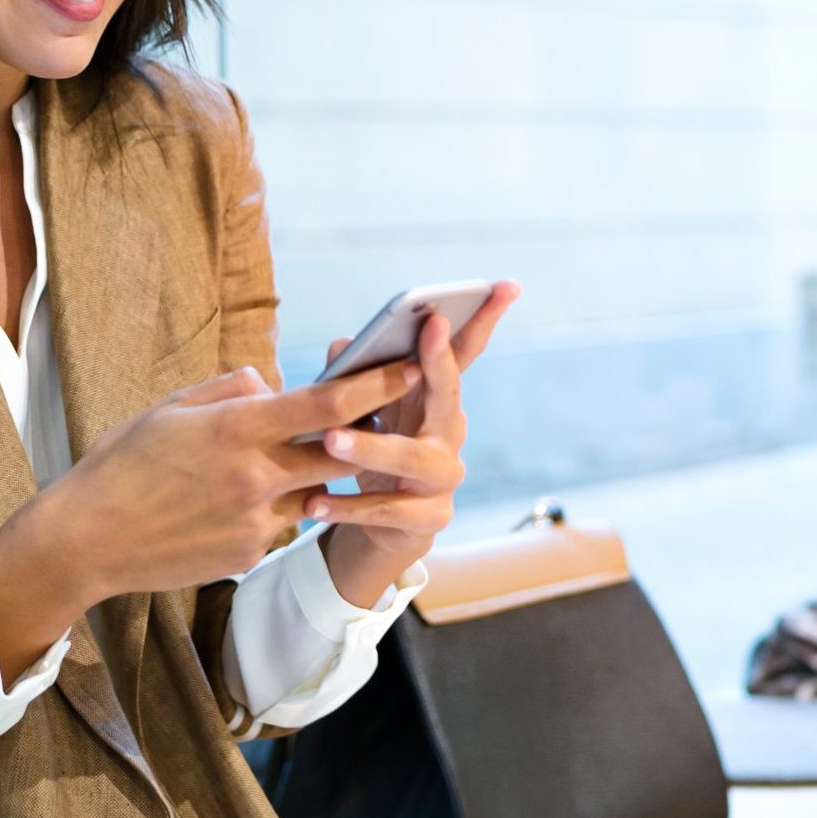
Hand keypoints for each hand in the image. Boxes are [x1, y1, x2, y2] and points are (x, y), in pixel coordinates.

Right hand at [31, 356, 422, 604]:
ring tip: (302, 461)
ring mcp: (255, 522)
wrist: (86, 539)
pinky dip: (276, 509)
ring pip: (315, 494)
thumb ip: (229, 389)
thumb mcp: (170, 408)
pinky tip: (235, 505)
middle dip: (373, 434)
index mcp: (235, 429)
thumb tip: (272, 384)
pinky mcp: (248, 554)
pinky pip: (280, 525)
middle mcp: (255, 476)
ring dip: (318, 477)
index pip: (327, 404)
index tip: (411, 364)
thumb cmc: (121, 463)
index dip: (376, 384)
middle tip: (394, 415)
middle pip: (342, 452)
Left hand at [306, 280, 519, 568]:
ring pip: (413, 457)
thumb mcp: (358, 412)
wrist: (376, 531)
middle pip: (449, 394)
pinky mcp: (429, 519)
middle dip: (439, 359)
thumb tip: (342, 344)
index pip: (463, 354)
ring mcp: (444, 478)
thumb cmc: (370, 455)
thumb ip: (350, 378)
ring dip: (372, 446)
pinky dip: (348, 506)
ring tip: (331, 440)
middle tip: (429, 326)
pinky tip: (314, 503)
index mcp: (435, 400)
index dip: (483, 320)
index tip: (502, 286)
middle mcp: (449, 433)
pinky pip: (387, 511)